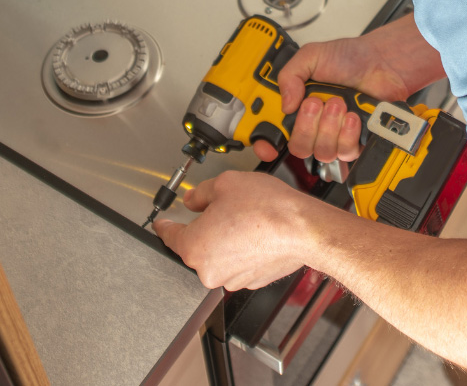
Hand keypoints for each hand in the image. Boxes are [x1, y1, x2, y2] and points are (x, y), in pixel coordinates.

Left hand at [154, 171, 317, 289]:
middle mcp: (210, 270)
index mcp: (195, 247)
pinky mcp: (253, 281)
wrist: (303, 230)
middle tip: (224, 209)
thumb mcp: (225, 184)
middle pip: (197, 247)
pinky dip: (243, 251)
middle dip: (205, 228)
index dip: (165, 225)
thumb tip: (193, 199)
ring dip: (225, 240)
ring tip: (246, 219)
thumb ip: (200, 193)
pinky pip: (239, 264)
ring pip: (219, 256)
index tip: (163, 223)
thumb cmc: (268, 209)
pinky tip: (256, 233)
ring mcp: (232, 279)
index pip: (169, 236)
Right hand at [253, 15, 444, 162]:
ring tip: (340, 105)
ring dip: (330, 127)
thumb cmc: (351, 57)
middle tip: (317, 103)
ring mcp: (334, 133)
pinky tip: (353, 116)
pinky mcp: (354, 140)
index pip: (273, 131)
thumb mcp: (312, 56)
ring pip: (322, 152)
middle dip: (307, 127)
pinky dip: (348, 134)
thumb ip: (290, 75)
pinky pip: (345, 152)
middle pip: (297, 147)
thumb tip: (284, 105)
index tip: (268, 145)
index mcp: (297, 104)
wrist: (383, 62)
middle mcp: (313, 123)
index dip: (266, 143)